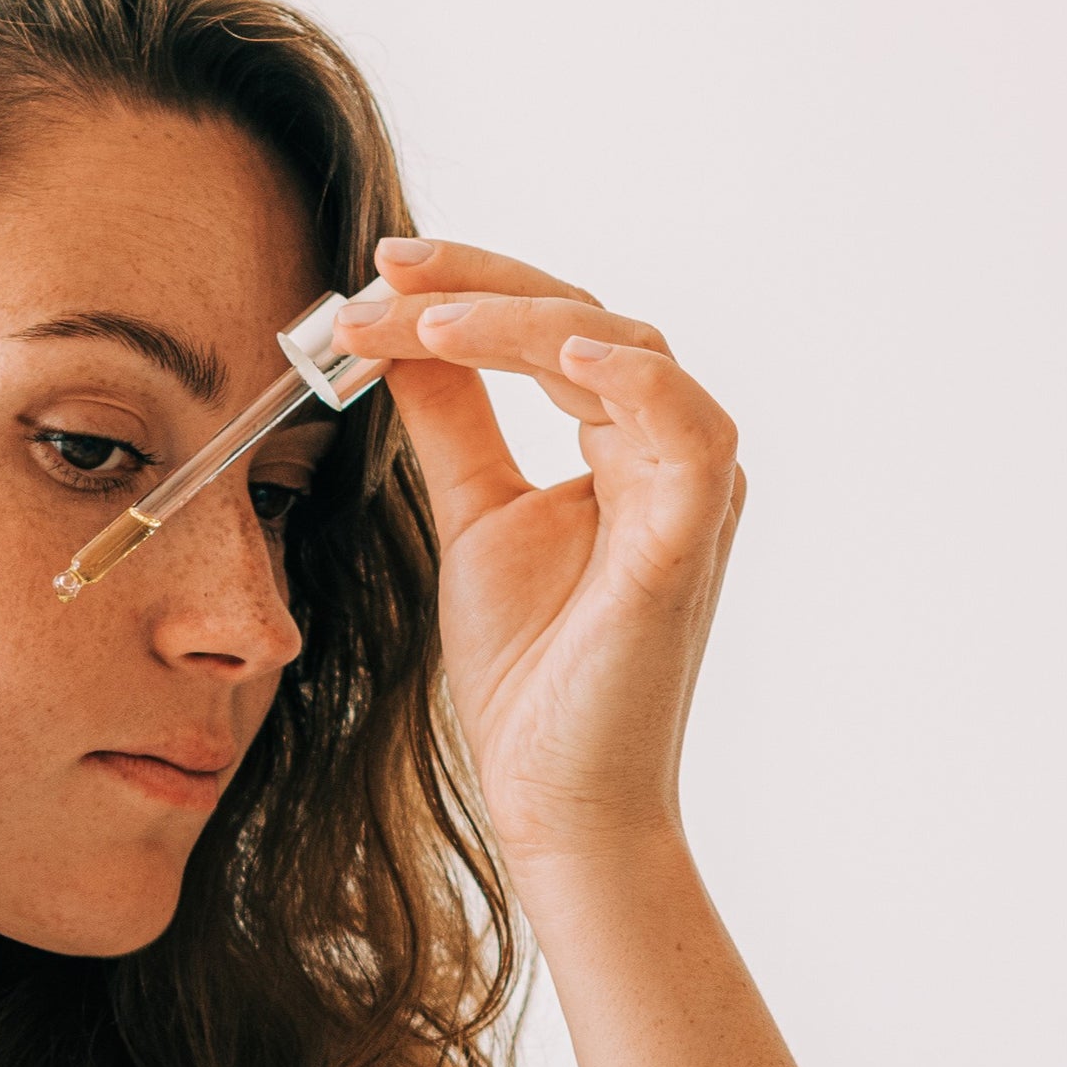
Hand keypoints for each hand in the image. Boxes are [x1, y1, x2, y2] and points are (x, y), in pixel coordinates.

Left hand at [328, 239, 742, 874]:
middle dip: (480, 283)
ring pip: (625, 350)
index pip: (551, 330)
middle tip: (385, 270)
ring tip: (427, 317)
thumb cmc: (527, 674)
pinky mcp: (690, 537)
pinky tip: (555, 354)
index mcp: (622, 445)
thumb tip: (402, 334)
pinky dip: (627, 378)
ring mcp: (687, 490)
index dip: (469, 288)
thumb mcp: (472, 514)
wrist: (553, 796)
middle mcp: (667, 452)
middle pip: (585, 318)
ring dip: (523, 320)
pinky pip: (686, 428)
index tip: (377, 273)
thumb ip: (451, 420)